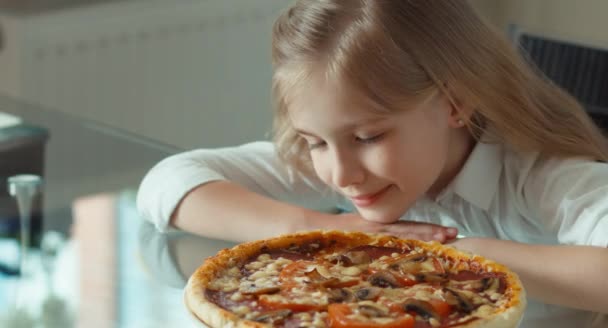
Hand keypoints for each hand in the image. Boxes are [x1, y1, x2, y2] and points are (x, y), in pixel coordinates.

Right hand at [325, 212, 457, 242]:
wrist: (306, 227)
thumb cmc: (329, 234)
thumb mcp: (353, 233)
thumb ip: (371, 237)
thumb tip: (387, 246)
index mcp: (378, 227)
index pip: (406, 228)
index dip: (427, 230)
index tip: (447, 233)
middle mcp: (377, 227)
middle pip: (409, 229)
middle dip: (432, 232)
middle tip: (455, 234)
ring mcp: (371, 230)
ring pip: (402, 232)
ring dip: (424, 234)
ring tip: (445, 236)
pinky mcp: (362, 232)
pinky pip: (385, 237)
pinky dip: (401, 239)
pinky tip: (416, 241)